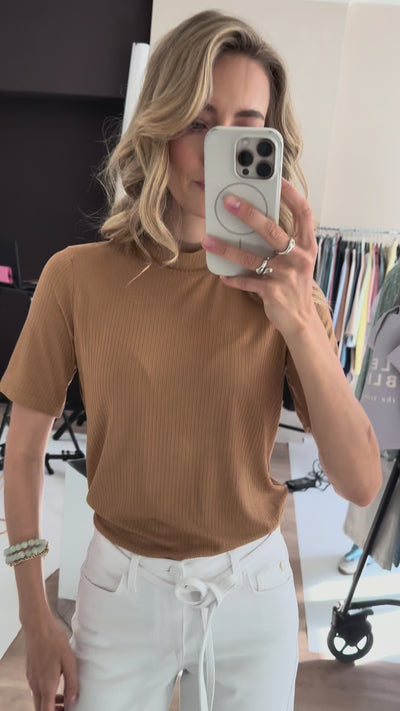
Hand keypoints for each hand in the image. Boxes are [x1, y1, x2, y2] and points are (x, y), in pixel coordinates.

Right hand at [24, 616, 78, 709]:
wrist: (38, 628)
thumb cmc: (55, 642)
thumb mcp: (69, 662)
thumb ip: (71, 683)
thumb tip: (72, 700)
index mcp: (47, 685)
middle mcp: (36, 685)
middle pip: (41, 708)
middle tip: (64, 708)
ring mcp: (31, 679)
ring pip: (38, 700)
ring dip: (49, 703)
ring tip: (63, 699)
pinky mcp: (30, 673)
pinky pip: (36, 690)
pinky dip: (45, 693)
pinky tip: (55, 684)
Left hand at [201, 178, 317, 339]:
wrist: (301, 319)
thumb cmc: (294, 284)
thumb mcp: (297, 260)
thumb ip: (283, 241)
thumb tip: (254, 220)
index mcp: (306, 246)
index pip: (304, 213)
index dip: (291, 194)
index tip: (277, 178)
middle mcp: (299, 258)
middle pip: (272, 231)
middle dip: (249, 214)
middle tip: (229, 202)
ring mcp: (286, 276)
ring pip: (252, 257)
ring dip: (227, 249)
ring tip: (208, 240)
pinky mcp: (273, 293)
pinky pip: (247, 281)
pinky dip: (233, 279)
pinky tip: (222, 275)